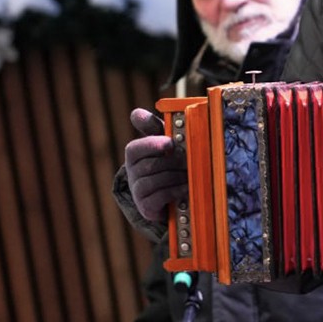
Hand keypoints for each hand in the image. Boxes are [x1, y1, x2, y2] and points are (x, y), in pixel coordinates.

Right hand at [124, 108, 186, 222]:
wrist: (170, 194)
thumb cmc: (168, 161)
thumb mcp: (163, 142)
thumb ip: (152, 127)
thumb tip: (136, 113)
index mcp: (135, 155)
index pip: (135, 149)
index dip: (152, 145)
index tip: (170, 142)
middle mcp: (132, 173)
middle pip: (149, 165)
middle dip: (173, 162)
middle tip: (190, 159)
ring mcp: (138, 192)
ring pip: (154, 181)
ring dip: (176, 176)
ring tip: (190, 173)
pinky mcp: (146, 208)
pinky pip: (158, 197)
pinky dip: (174, 191)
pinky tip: (185, 187)